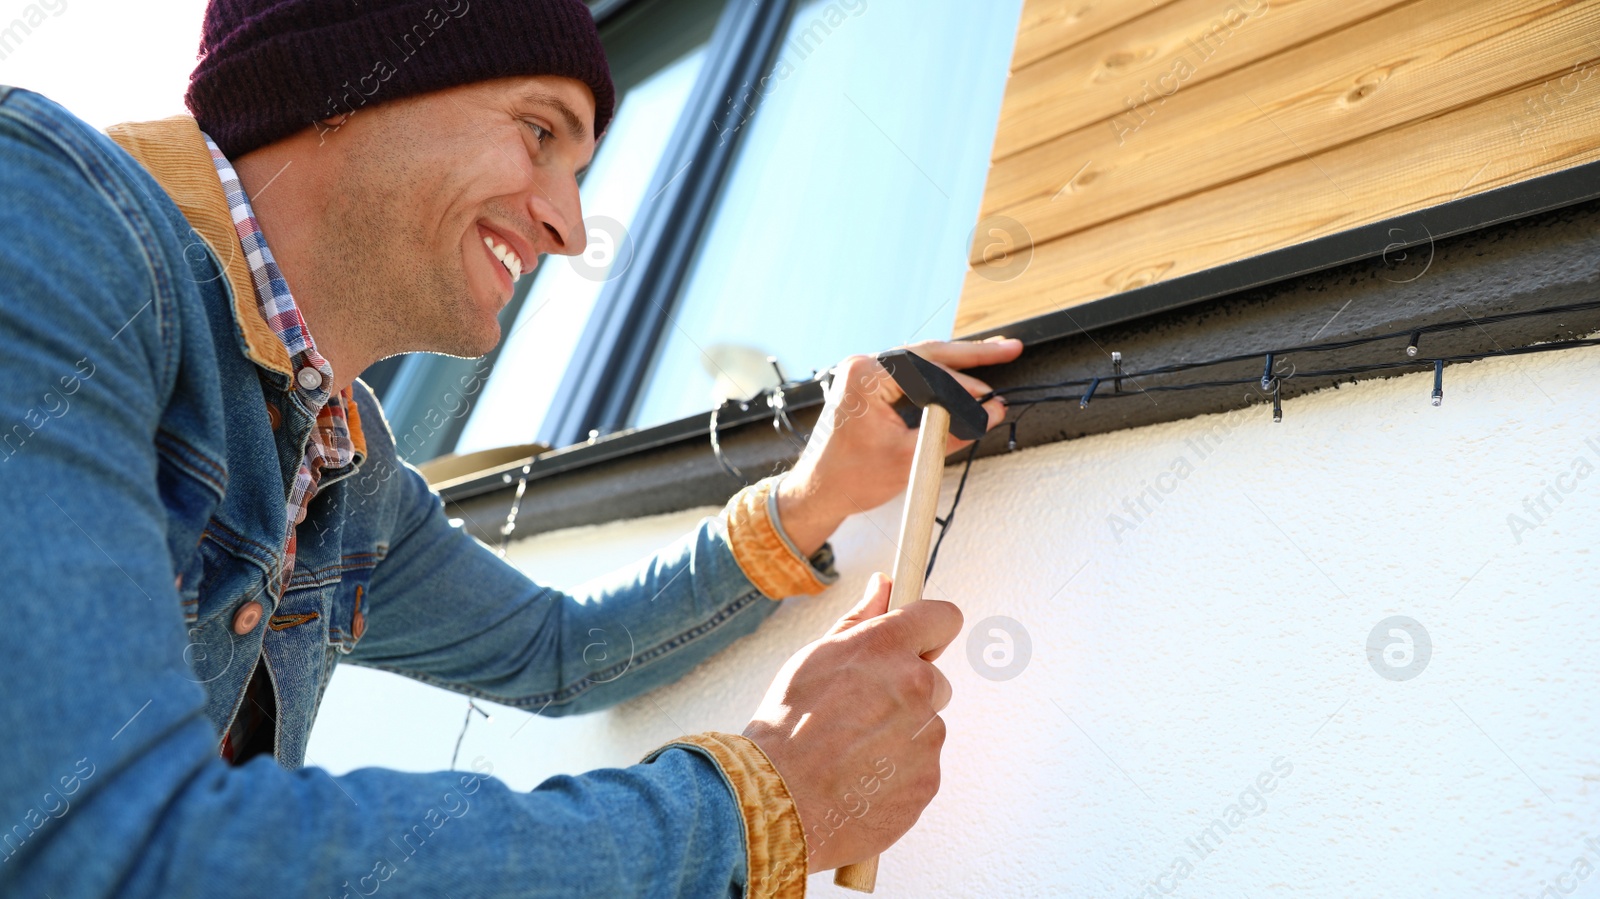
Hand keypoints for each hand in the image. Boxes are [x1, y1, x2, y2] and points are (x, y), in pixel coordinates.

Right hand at [743, 573, 960, 872]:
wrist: (778, 799)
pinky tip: (861, 778)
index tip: (920, 640)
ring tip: (851, 752)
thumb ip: (859, 619)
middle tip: (861, 712)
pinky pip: (921, 768)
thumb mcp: (816, 657)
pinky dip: (898, 774)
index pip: (943, 617)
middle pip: (934, 681)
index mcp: (886, 647)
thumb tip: (884, 584)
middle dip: (908, 693)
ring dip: (900, 736)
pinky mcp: (929, 779)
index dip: (930, 629)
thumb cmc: (787, 727)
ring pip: (925, 728)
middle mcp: (916, 686)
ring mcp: (926, 736)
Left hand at [776, 337, 1022, 555]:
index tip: (991, 399)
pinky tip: (963, 371)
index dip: (965, 385)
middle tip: (1008, 348)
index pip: (928, 370)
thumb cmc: (851, 478)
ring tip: (994, 353)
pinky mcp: (869, 383)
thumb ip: (956, 433)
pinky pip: (911, 372)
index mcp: (865, 378)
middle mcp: (862, 366)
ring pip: (922, 359)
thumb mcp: (911, 459)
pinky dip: (938, 374)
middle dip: (971, 353)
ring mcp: (863, 372)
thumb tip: (992, 413)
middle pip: (928, 353)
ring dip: (957, 361)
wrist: (819, 491)